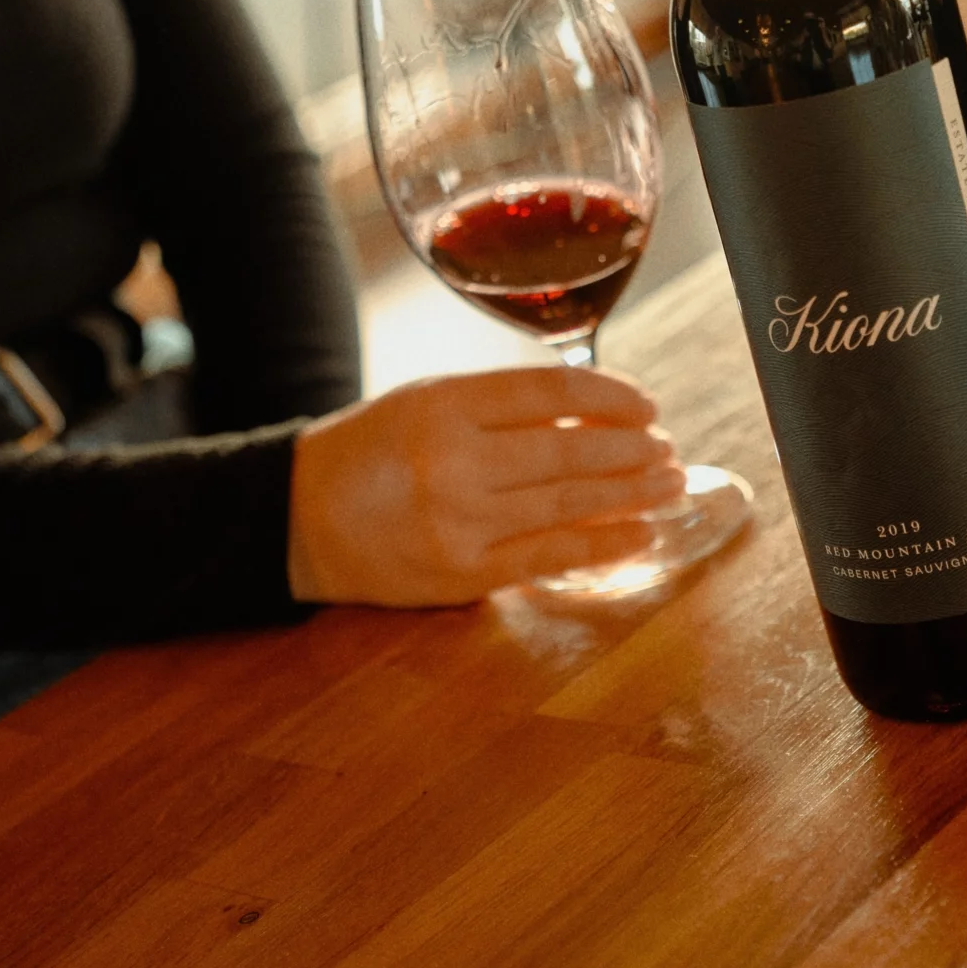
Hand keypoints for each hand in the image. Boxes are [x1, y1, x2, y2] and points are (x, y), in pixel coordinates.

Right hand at [288, 366, 685, 605]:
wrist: (296, 519)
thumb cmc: (373, 450)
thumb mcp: (427, 400)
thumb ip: (503, 403)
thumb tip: (597, 413)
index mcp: (444, 404)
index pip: (551, 393)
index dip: (612, 398)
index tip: (648, 406)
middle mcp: (453, 461)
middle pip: (568, 451)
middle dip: (631, 451)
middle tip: (668, 448)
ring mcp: (459, 522)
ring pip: (567, 505)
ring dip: (631, 495)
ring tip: (670, 482)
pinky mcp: (462, 574)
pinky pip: (549, 556)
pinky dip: (604, 545)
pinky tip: (642, 534)